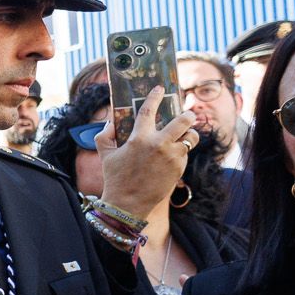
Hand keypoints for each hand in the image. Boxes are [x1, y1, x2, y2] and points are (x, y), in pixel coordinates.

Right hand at [97, 87, 198, 220]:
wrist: (128, 205)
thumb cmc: (115, 179)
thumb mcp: (105, 155)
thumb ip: (104, 136)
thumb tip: (110, 123)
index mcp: (139, 138)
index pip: (149, 110)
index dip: (155, 96)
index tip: (160, 88)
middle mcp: (158, 144)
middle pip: (183, 120)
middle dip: (188, 115)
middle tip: (188, 114)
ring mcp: (171, 157)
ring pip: (191, 137)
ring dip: (189, 134)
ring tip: (185, 136)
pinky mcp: (179, 169)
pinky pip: (185, 154)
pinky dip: (181, 152)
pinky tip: (173, 156)